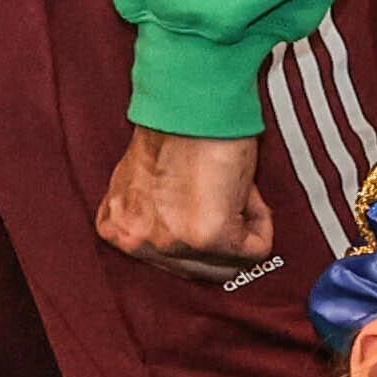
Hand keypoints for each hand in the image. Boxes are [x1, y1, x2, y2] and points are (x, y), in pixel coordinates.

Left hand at [95, 128, 276, 284]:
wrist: (191, 107)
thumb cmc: (173, 132)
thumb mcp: (142, 183)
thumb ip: (153, 215)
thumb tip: (183, 233)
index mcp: (117, 230)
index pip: (171, 261)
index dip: (198, 232)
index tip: (204, 207)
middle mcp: (139, 242)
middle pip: (202, 270)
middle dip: (222, 238)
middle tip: (223, 198)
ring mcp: (172, 243)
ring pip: (230, 264)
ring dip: (241, 228)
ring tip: (230, 191)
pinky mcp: (208, 237)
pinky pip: (255, 248)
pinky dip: (260, 219)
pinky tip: (242, 191)